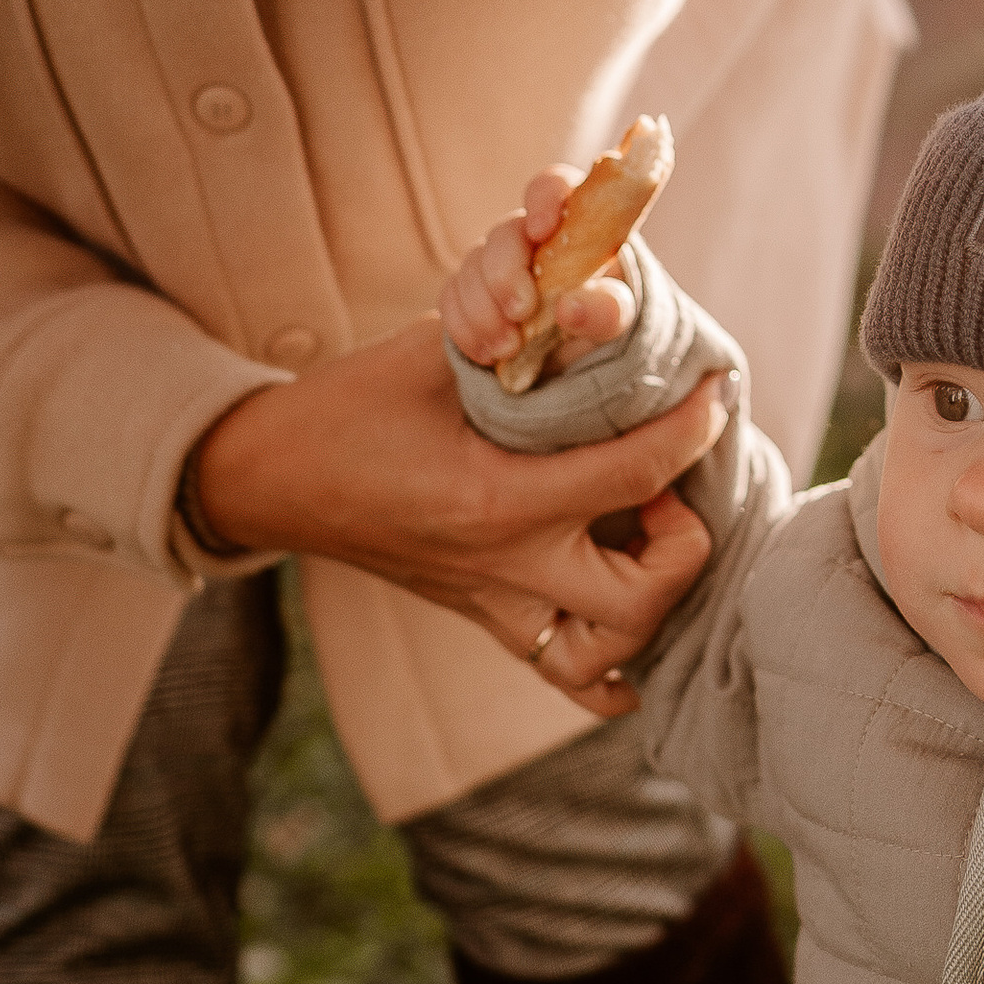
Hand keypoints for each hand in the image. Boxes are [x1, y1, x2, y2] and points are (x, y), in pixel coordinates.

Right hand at [189, 318, 722, 718]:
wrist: (269, 476)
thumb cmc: (354, 405)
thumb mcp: (436, 353)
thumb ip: (525, 338)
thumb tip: (604, 307)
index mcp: (494, 498)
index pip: (634, 473)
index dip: (692, 427)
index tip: (714, 390)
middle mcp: (501, 567)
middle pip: (638, 599)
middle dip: (683, 543)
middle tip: (669, 491)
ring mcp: (491, 604)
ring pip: (605, 659)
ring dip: (651, 603)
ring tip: (647, 540)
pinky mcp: (481, 618)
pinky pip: (565, 675)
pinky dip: (610, 666)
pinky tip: (628, 619)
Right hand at [441, 165, 635, 371]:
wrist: (572, 349)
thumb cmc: (600, 314)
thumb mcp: (618, 317)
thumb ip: (608, 309)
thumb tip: (568, 308)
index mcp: (572, 223)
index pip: (553, 185)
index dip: (544, 199)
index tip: (542, 231)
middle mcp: (529, 234)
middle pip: (504, 233)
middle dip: (505, 274)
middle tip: (521, 313)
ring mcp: (494, 260)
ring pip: (471, 267)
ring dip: (484, 311)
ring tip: (508, 348)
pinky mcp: (469, 290)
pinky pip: (451, 298)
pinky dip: (466, 327)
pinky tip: (486, 352)